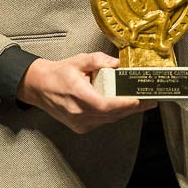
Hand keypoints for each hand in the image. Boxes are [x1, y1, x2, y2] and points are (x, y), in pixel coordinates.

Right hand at [15, 53, 151, 132]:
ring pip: (109, 120)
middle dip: (132, 108)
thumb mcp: (78, 61)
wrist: (39, 87)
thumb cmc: (57, 74)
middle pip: (112, 114)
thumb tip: (116, 64)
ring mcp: (79, 122)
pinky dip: (112, 115)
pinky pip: (102, 122)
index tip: (139, 100)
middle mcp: (78, 113)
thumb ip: (98, 60)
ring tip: (139, 103)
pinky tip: (120, 107)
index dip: (125, 105)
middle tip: (149, 101)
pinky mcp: (80, 127)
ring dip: (124, 112)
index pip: (106, 105)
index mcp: (78, 96)